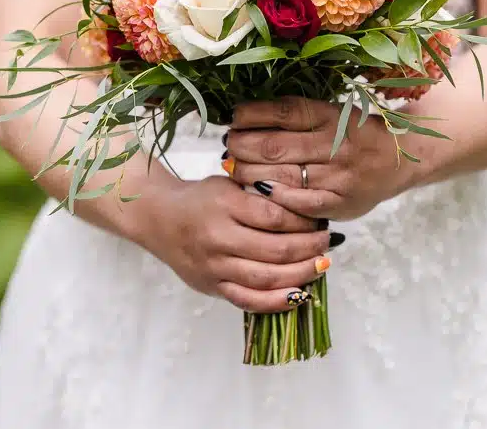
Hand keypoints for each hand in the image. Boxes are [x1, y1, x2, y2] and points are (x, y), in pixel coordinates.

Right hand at [133, 176, 331, 312]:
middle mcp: (218, 238)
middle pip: (276, 251)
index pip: (275, 217)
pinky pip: (249, 301)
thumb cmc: (200, 199)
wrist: (158, 218)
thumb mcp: (228, 185)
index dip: (304, 221)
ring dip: (301, 275)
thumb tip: (307, 212)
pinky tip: (300, 294)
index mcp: (224, 206)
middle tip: (327, 242)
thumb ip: (261, 197)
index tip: (319, 219)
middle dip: (310, 249)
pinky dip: (278, 302)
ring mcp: (214, 267)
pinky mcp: (212, 287)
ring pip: (267, 279)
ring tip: (321, 266)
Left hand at [225, 97, 418, 220]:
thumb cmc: (356, 133)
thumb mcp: (332, 112)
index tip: (234, 118)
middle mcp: (335, 145)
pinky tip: (258, 191)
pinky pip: (302, 204)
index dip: (252, 115)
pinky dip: (276, 198)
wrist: (401, 159)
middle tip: (229, 146)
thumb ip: (296, 116)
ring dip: (250, 173)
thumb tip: (244, 116)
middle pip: (276, 146)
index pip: (284, 112)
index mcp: (331, 116)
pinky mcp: (341, 203)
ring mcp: (339, 176)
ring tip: (235, 168)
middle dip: (243, 146)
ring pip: (283, 176)